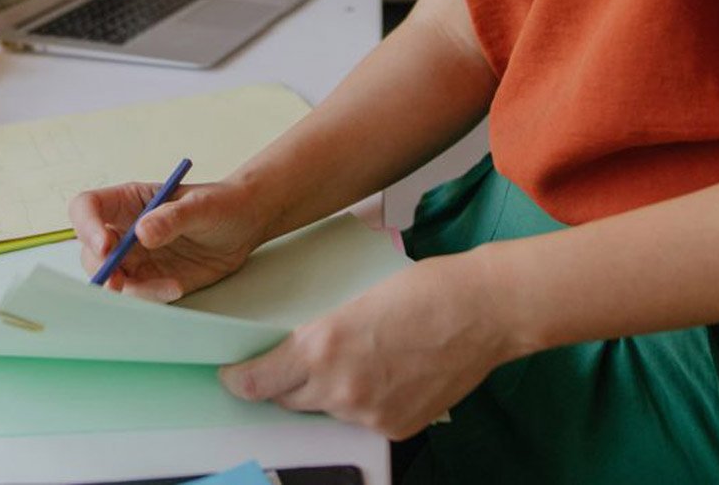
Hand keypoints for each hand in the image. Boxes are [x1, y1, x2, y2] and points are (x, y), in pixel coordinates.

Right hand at [67, 177, 270, 301]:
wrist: (243, 226)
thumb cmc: (220, 204)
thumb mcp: (201, 205)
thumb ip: (172, 217)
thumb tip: (142, 233)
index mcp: (127, 201)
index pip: (87, 208)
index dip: (87, 226)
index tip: (105, 245)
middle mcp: (124, 230)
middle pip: (90, 250)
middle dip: (101, 267)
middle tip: (118, 281)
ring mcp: (135, 257)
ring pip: (111, 277)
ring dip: (127, 288)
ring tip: (164, 286)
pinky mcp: (151, 278)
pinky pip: (139, 292)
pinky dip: (152, 295)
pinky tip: (176, 287)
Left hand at [218, 252, 521, 438]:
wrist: (483, 309)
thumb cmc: (426, 290)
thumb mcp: (352, 300)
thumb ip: (320, 335)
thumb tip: (295, 355)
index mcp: (322, 346)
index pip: (259, 381)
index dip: (241, 380)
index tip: (235, 376)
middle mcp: (340, 387)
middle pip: (289, 400)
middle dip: (287, 383)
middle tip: (301, 364)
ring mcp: (369, 413)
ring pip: (329, 410)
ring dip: (333, 392)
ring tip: (364, 360)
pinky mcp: (395, 428)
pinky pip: (363, 421)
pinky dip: (367, 404)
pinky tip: (388, 375)